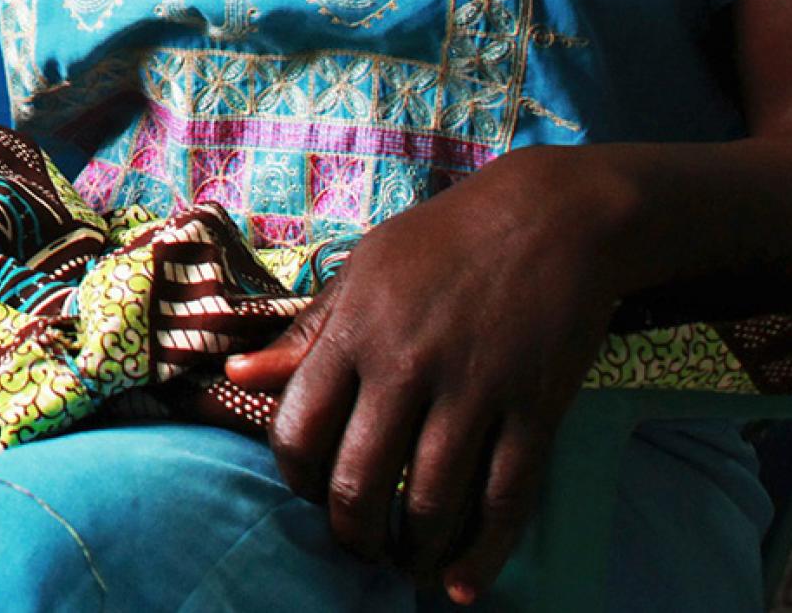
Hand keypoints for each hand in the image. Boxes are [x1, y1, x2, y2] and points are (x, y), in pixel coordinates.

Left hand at [221, 147, 628, 603]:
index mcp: (355, 332)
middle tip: (357, 544)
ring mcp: (474, 391)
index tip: (307, 490)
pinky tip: (458, 583)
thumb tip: (240, 371)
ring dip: (411, 550)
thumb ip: (308, 332)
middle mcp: (407, 367)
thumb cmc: (444, 240)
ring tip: (405, 564)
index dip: (294, 477)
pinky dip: (481, 554)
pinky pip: (504, 500)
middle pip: (358, 481)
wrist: (551, 216)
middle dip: (350, 532)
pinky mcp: (535, 410)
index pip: (298, 430)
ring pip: (429, 502)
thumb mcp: (364, 270)